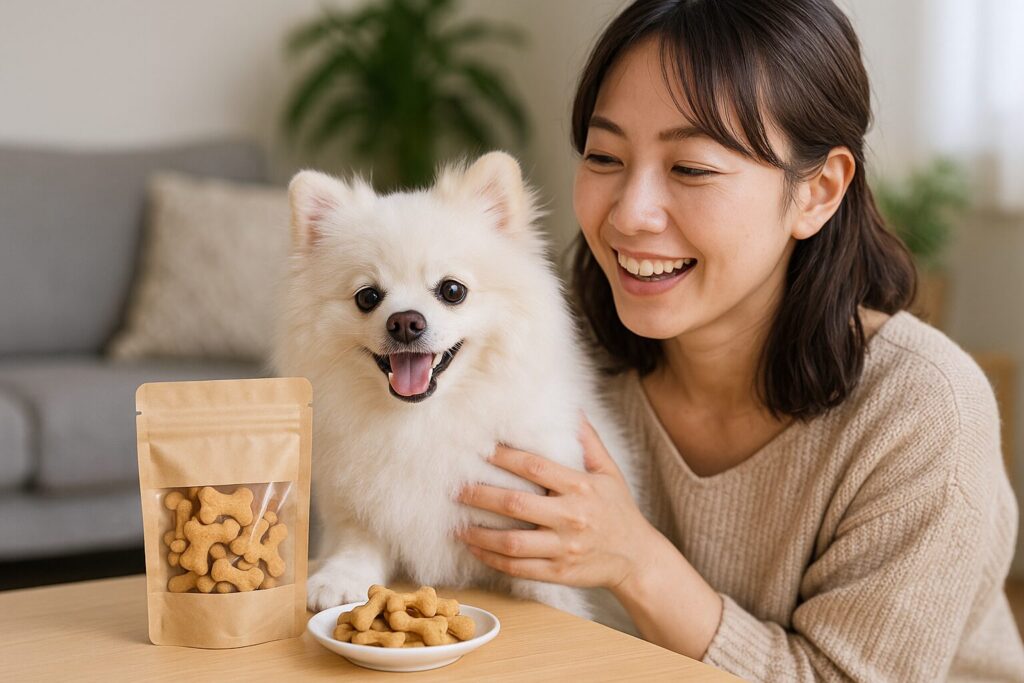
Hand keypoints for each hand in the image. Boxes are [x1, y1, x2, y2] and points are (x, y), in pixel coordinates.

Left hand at [456, 414, 655, 589]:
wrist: (637, 557)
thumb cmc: (618, 510)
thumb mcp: (609, 472)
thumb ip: (588, 441)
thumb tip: (573, 410)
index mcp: (581, 487)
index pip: (535, 468)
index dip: (504, 457)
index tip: (480, 449)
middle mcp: (571, 517)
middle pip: (516, 505)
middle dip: (481, 495)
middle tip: (456, 488)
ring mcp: (563, 548)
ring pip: (512, 542)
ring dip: (480, 533)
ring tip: (457, 524)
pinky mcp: (558, 573)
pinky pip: (518, 568)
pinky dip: (492, 559)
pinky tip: (475, 548)